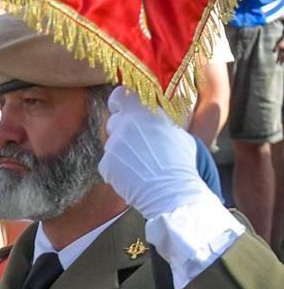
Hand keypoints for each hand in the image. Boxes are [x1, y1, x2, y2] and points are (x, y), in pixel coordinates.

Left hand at [98, 85, 204, 218]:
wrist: (173, 192)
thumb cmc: (182, 163)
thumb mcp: (177, 132)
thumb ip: (159, 120)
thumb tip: (154, 116)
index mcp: (143, 112)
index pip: (119, 96)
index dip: (120, 104)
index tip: (123, 110)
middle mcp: (124, 124)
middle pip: (114, 123)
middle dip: (123, 132)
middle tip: (139, 146)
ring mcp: (113, 145)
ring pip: (112, 145)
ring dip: (122, 152)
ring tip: (142, 165)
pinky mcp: (106, 164)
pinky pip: (108, 164)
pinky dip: (118, 170)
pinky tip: (135, 176)